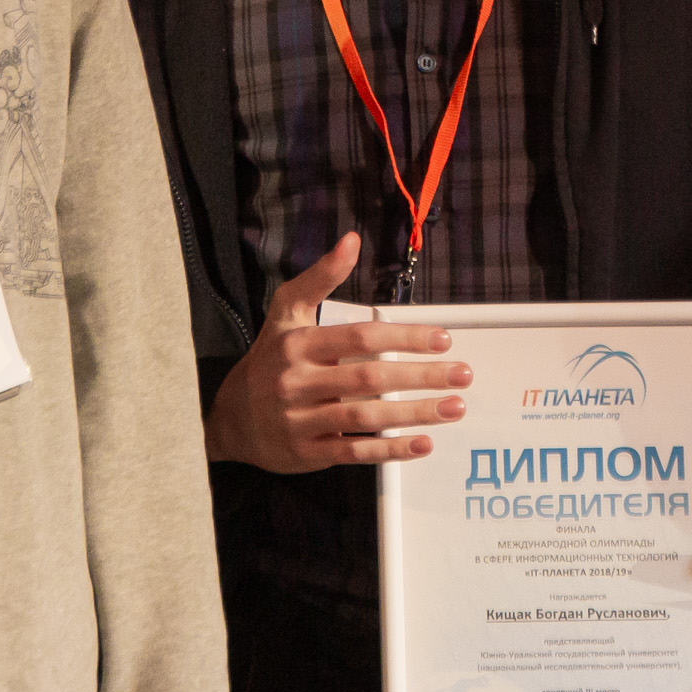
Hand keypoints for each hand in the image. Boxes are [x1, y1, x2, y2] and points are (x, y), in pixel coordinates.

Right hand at [204, 233, 469, 471]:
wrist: (229, 419)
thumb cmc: (270, 359)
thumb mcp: (286, 313)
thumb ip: (320, 277)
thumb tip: (352, 239)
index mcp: (298, 344)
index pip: (360, 337)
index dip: (404, 337)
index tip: (443, 339)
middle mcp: (298, 382)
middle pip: (369, 379)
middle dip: (421, 376)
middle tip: (462, 374)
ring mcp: (301, 420)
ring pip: (366, 418)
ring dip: (415, 413)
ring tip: (454, 407)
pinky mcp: (307, 453)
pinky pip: (355, 452)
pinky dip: (391, 450)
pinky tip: (423, 444)